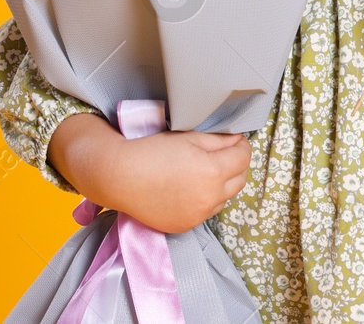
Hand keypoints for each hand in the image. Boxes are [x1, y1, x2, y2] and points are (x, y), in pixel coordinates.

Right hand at [50, 113, 250, 233]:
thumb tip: (237, 141)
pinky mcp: (186, 226)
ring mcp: (198, 215)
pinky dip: (206, 200)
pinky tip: (191, 189)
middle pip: (240, 181)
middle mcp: (209, 197)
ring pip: (225, 198)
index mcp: (212, 171)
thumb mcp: (189, 138)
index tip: (235, 140)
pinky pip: (207, 212)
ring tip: (206, 172)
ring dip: (223, 185)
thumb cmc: (152, 151)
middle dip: (237, 165)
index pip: (244, 158)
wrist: (120, 177)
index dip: (242, 145)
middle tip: (225, 154)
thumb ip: (218, 140)